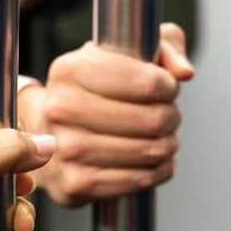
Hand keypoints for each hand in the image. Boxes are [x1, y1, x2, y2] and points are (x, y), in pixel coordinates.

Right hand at [18, 23, 194, 206]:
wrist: (47, 135)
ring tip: (161, 136)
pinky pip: (140, 180)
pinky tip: (154, 160)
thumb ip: (165, 46)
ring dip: (168, 145)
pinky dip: (159, 170)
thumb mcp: (124, 54)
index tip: (166, 88)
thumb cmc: (91, 91)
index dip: (169, 87)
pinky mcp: (75, 183)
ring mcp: (66, 150)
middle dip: (172, 117)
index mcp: (70, 70)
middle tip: (167, 115)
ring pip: (151, 151)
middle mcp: (62, 109)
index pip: (148, 82)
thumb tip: (184, 71)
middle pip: (153, 120)